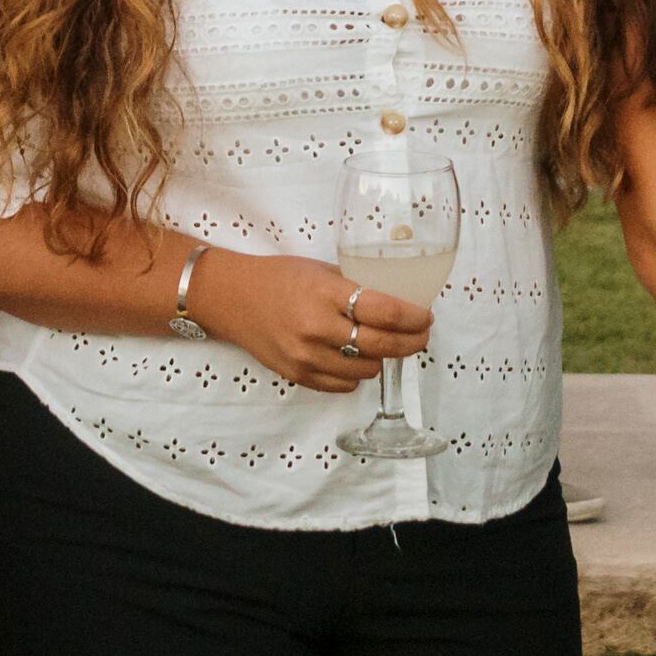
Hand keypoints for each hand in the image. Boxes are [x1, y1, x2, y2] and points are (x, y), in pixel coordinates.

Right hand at [191, 251, 430, 391]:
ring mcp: (306, 355)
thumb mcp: (319, 270)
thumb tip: (397, 300)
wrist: (230, 299)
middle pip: (382, 345)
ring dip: (382, 359)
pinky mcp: (297, 375)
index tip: (425, 317)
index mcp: (325, 293)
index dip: (413, 318)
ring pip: (366, 370)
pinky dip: (357, 374)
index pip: (385, 312)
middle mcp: (316, 327)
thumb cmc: (277, 278)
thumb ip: (354, 287)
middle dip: (411, 343)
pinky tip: (357, 359)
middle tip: (421, 337)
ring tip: (385, 346)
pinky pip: (343, 385)